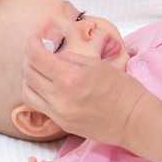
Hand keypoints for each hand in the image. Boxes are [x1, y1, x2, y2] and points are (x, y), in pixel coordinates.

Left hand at [22, 34, 148, 145]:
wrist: (134, 120)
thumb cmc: (122, 89)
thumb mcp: (96, 64)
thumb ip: (69, 59)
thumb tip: (53, 56)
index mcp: (70, 77)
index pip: (36, 57)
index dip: (32, 43)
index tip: (35, 38)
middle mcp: (59, 97)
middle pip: (28, 74)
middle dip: (29, 57)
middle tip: (36, 50)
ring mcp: (59, 113)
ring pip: (27, 93)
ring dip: (28, 77)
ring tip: (38, 69)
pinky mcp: (62, 124)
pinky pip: (39, 106)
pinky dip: (36, 93)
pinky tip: (45, 86)